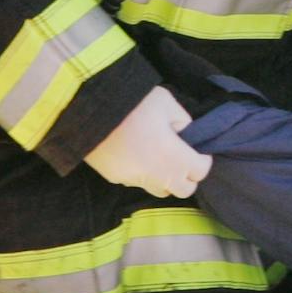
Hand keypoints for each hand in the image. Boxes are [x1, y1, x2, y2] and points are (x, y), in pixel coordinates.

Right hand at [82, 85, 211, 197]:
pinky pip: (137, 182)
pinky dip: (143, 175)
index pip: (200, 172)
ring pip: (159, 190)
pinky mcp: (114, 178)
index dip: (203, 160)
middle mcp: (156, 175)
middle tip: (183, 158)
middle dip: (188, 176)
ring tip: (161, 158)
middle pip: (183, 190)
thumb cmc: (133, 104)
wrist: (89, 110)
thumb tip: (183, 132)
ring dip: (166, 179)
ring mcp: (134, 179)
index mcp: (174, 157)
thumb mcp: (167, 102)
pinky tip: (138, 156)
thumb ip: (182, 120)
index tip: (199, 150)